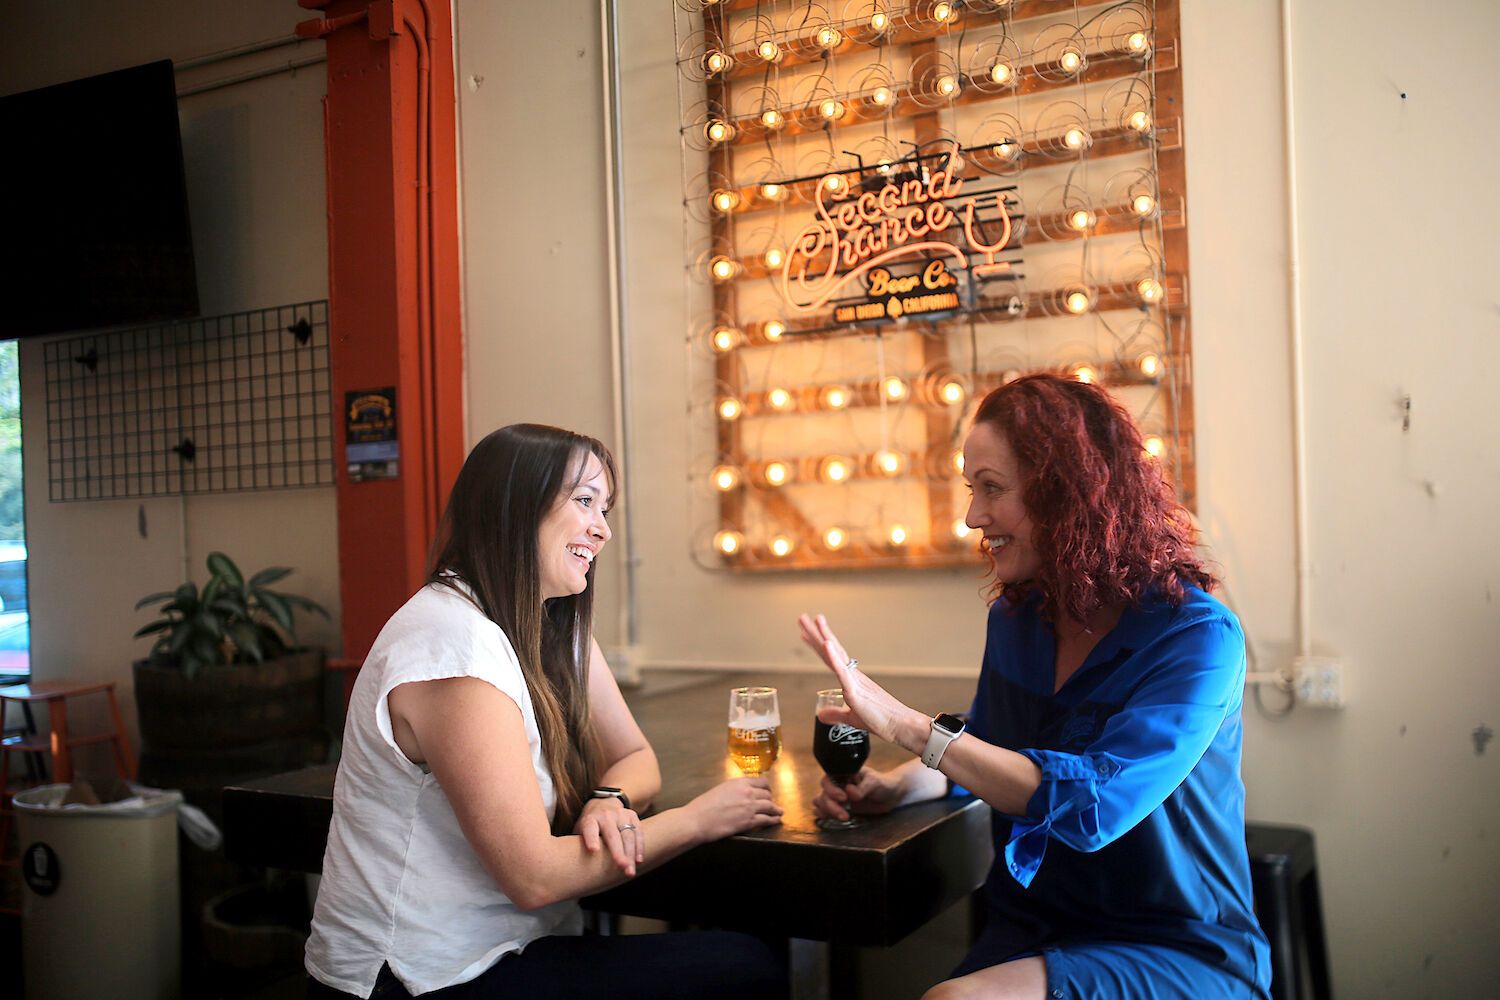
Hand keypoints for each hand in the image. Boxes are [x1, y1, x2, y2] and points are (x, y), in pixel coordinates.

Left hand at [575, 797, 642, 875]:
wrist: (605, 802)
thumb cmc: (589, 824)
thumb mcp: (580, 829)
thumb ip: (576, 844)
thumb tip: (565, 868)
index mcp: (590, 819)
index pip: (590, 829)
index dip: (591, 838)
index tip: (593, 850)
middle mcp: (606, 815)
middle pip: (613, 835)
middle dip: (618, 852)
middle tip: (622, 867)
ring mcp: (621, 814)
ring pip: (628, 835)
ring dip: (630, 854)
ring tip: (630, 872)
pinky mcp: (632, 816)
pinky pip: (638, 832)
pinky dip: (639, 847)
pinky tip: (639, 861)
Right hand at [685, 776, 783, 841]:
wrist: (696, 821)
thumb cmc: (702, 807)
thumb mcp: (719, 790)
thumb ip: (734, 790)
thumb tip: (741, 794)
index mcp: (738, 783)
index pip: (761, 782)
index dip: (767, 788)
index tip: (768, 791)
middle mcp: (746, 793)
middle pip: (767, 795)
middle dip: (771, 800)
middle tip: (772, 804)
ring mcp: (749, 807)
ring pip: (770, 806)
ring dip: (776, 810)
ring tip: (779, 812)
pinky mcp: (748, 821)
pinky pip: (766, 819)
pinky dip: (773, 820)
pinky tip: (776, 820)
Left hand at [798, 613, 917, 746]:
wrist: (901, 725)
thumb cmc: (881, 720)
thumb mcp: (851, 718)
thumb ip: (835, 714)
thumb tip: (820, 714)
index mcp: (851, 680)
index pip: (830, 659)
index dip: (818, 646)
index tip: (807, 634)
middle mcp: (853, 675)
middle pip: (830, 650)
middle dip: (815, 634)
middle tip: (803, 618)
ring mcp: (854, 680)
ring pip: (836, 654)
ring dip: (823, 636)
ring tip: (815, 619)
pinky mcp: (856, 690)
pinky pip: (843, 671)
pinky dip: (834, 657)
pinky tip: (827, 644)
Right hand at [812, 768, 903, 824]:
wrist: (890, 796)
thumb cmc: (882, 784)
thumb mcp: (874, 782)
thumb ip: (862, 788)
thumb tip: (849, 791)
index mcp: (844, 773)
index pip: (828, 778)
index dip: (831, 789)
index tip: (844, 797)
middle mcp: (837, 783)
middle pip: (823, 792)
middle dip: (831, 805)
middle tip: (845, 814)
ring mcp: (836, 795)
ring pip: (820, 801)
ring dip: (828, 811)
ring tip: (844, 818)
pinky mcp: (838, 806)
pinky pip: (822, 809)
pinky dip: (823, 814)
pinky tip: (832, 818)